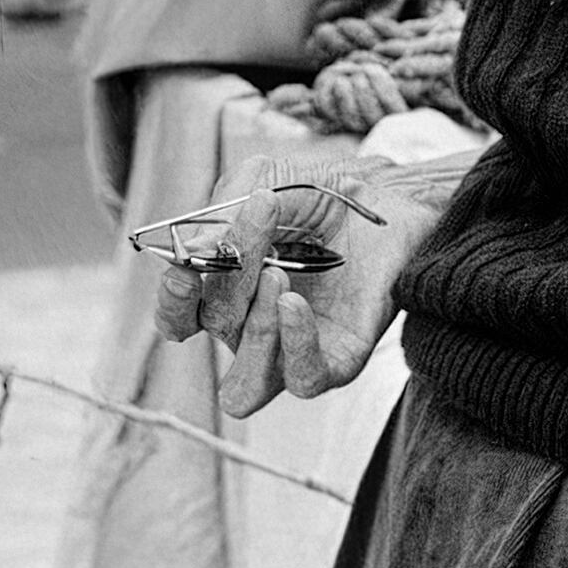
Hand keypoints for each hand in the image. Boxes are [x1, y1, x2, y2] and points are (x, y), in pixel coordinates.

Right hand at [152, 147, 469, 418]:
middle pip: (214, 328)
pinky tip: (295, 303)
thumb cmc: (324, 194)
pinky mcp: (336, 362)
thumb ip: (226, 210)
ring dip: (251, 329)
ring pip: (244, 386)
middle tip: (260, 218)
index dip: (172, 302)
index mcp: (226, 292)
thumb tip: (192, 251)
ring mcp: (292, 351)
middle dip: (231, 273)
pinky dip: (293, 344)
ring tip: (279, 275)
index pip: (179, 319)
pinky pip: (302, 381)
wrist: (394, 198)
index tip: (181, 268)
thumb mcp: (267, 181)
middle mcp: (251, 330)